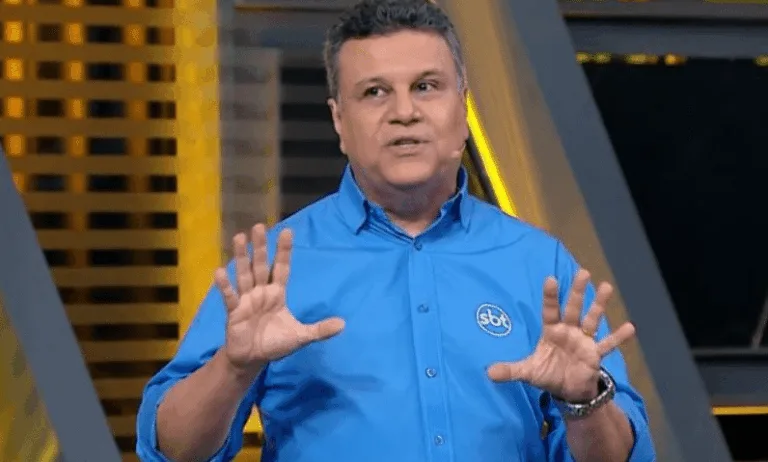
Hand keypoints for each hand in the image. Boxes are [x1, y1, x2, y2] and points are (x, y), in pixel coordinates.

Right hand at [214, 224, 344, 375]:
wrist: (253, 359)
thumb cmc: (275, 344)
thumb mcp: (300, 337)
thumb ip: (320, 330)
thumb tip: (343, 324)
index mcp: (277, 293)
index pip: (282, 268)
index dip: (284, 251)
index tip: (287, 231)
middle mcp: (261, 292)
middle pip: (261, 265)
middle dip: (261, 247)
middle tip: (259, 226)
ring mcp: (246, 300)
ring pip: (244, 274)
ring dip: (242, 257)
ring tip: (239, 237)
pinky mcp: (234, 311)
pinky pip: (230, 296)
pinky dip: (225, 285)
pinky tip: (220, 271)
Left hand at [487, 269, 634, 401]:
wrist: (568, 391)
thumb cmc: (548, 374)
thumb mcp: (528, 372)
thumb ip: (510, 370)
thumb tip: (488, 372)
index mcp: (551, 331)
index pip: (550, 310)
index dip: (551, 296)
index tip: (551, 278)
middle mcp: (569, 331)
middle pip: (574, 308)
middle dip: (578, 292)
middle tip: (583, 272)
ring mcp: (584, 341)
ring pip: (592, 320)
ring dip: (599, 305)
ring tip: (606, 286)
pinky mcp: (595, 354)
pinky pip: (607, 344)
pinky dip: (618, 337)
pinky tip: (630, 327)